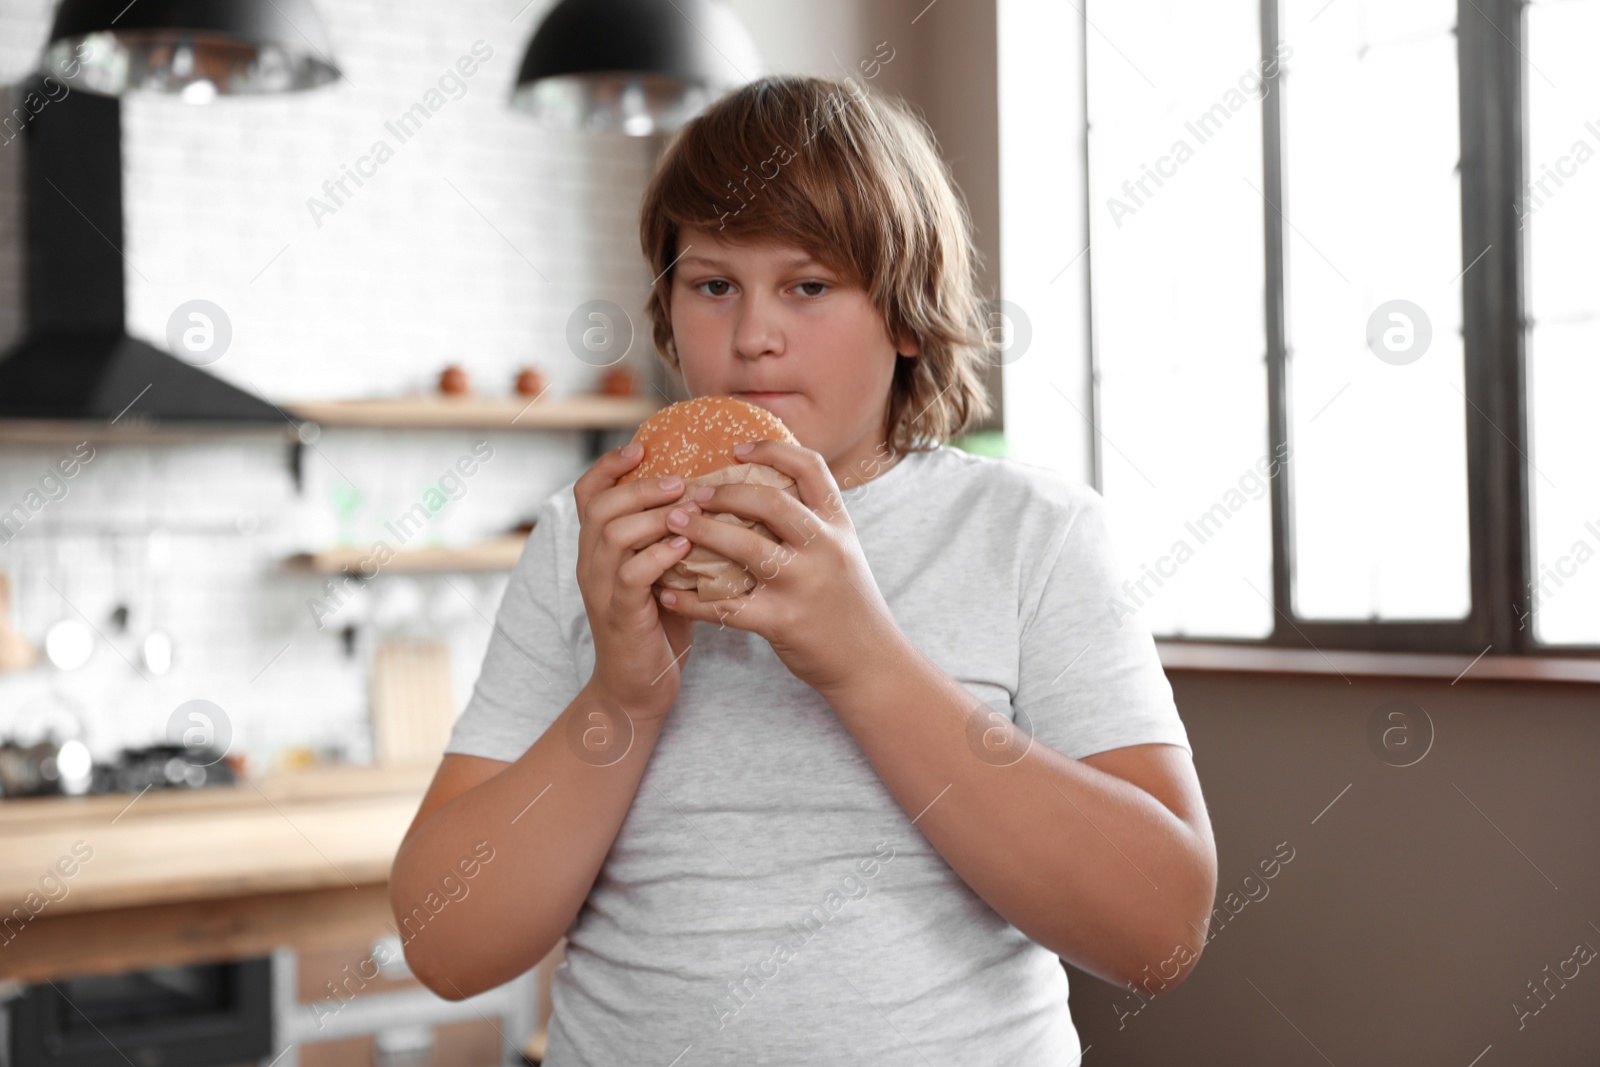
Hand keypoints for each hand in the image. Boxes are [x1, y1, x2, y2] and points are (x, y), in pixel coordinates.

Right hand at [572, 443, 702, 721]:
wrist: (637, 688)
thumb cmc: (658, 626)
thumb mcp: (662, 572)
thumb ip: (672, 538)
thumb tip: (713, 497)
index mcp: (597, 548)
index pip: (587, 493)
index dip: (609, 465)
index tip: (642, 446)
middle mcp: (590, 563)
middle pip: (599, 506)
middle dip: (640, 487)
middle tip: (680, 481)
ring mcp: (600, 588)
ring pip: (612, 534)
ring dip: (653, 516)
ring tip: (689, 509)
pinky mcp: (619, 614)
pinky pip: (631, 575)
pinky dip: (659, 556)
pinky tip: (687, 548)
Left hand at [652, 440, 903, 700]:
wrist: (870, 662)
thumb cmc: (848, 604)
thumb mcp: (842, 552)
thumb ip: (812, 523)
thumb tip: (762, 491)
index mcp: (838, 525)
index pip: (810, 468)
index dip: (772, 450)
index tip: (737, 448)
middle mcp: (825, 547)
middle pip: (770, 501)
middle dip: (724, 493)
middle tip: (693, 494)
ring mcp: (804, 584)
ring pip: (745, 547)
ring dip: (702, 532)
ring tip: (674, 525)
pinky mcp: (783, 621)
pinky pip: (727, 606)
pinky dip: (692, 600)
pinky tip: (669, 594)